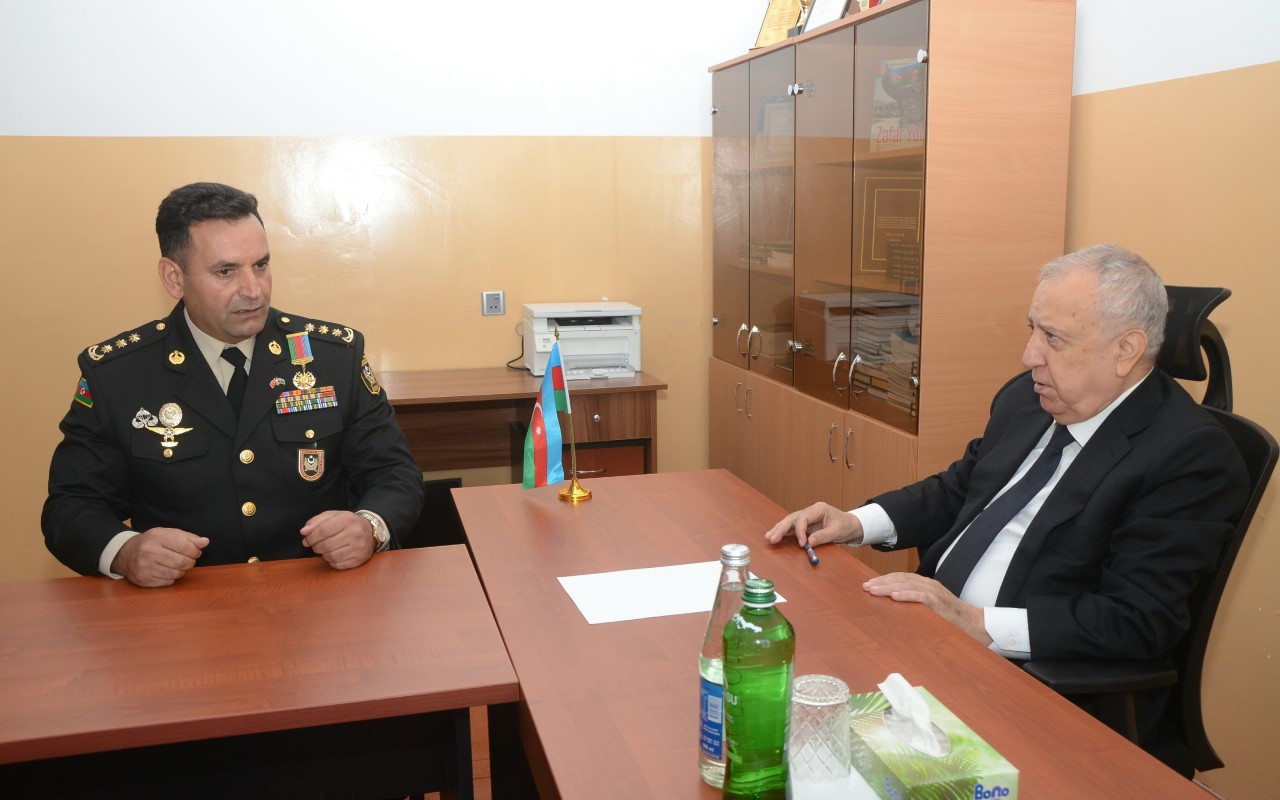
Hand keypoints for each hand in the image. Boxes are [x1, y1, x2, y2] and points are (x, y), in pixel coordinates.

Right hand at [112, 528, 208, 586]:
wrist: (125, 554)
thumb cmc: (151, 542)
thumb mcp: (168, 534)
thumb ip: (188, 537)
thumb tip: (205, 542)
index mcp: (157, 537)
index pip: (185, 546)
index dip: (195, 550)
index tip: (196, 551)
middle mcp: (149, 552)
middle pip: (182, 561)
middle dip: (190, 561)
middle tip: (189, 559)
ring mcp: (145, 567)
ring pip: (176, 573)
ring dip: (182, 570)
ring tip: (178, 564)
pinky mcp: (144, 580)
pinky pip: (168, 582)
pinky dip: (173, 578)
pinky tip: (168, 571)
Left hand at [301, 510, 374, 569]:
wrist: (370, 530)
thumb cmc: (347, 523)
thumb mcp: (333, 516)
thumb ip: (316, 522)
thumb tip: (304, 532)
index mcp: (347, 519)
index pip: (323, 531)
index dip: (311, 538)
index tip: (306, 541)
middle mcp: (355, 533)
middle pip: (326, 545)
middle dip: (316, 547)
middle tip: (316, 545)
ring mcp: (359, 547)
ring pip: (332, 556)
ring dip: (324, 555)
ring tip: (326, 549)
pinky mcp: (360, 559)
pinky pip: (339, 565)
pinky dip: (332, 562)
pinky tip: (334, 555)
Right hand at [764, 502, 859, 547]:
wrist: (851, 525)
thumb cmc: (846, 526)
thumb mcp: (837, 532)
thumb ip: (823, 536)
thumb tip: (809, 542)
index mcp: (818, 509)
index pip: (803, 518)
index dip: (800, 531)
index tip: (801, 543)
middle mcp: (810, 511)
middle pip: (792, 518)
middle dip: (781, 528)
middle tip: (772, 538)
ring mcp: (807, 517)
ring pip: (790, 521)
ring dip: (779, 529)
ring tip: (769, 536)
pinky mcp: (806, 524)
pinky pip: (793, 527)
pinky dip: (784, 531)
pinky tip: (775, 535)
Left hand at [862, 572, 990, 644]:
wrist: (976, 624)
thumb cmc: (952, 619)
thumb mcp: (931, 609)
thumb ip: (916, 604)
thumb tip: (895, 608)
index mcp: (927, 585)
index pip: (902, 578)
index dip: (885, 580)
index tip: (870, 584)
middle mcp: (929, 585)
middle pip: (901, 579)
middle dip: (882, 582)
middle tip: (865, 587)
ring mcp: (935, 592)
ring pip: (908, 585)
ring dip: (888, 587)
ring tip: (874, 591)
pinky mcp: (939, 603)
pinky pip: (921, 596)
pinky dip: (907, 595)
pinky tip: (894, 597)